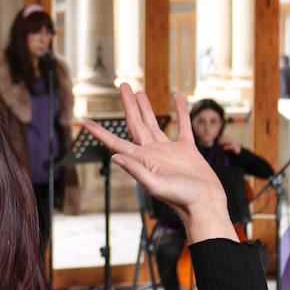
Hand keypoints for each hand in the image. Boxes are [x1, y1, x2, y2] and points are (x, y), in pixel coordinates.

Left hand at [82, 85, 237, 243]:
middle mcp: (152, 152)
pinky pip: (183, 125)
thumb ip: (137, 171)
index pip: (115, 141)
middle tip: (122, 85)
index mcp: (142, 159)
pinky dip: (180, 111)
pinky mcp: (187, 150)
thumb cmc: (182, 199)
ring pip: (154, 123)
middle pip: (135, 123)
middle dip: (128, 104)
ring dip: (146, 107)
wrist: (205, 204)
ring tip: (139, 91)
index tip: (84, 121)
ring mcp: (169, 150)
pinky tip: (178, 98)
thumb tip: (115, 156)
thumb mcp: (156, 186)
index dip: (99, 132)